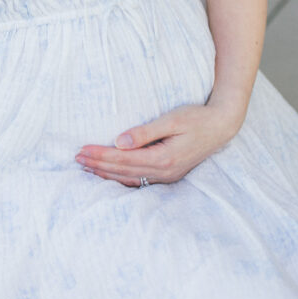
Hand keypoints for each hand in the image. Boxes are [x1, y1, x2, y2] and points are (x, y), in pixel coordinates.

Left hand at [74, 104, 239, 186]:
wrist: (221, 126)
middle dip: (98, 165)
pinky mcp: (168, 174)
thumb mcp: (172, 120)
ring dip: (106, 173)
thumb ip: (145, 132)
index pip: (124, 159)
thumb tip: (119, 142)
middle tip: (76, 158)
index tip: (82, 150)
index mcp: (164, 158)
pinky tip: (109, 175)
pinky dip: (121, 178)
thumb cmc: (197, 118)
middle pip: (123, 171)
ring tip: (86, 167)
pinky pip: (139, 180)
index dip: (101, 155)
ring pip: (129, 178)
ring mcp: (167, 176)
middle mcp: (164, 171)